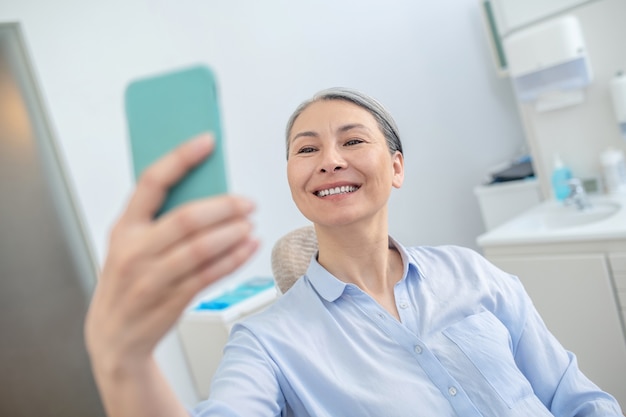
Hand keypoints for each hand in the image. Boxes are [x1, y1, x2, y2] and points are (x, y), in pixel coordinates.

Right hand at [85, 134, 258, 373]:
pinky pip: (209, 275)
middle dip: (223, 206)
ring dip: (233, 233)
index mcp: (124, 227)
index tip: (207, 141)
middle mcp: (134, 251)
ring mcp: (151, 279)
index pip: (151, 182)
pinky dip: (234, 259)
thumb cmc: (128, 279)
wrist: (114, 336)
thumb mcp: (129, 244)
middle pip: (186, 219)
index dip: (181, 158)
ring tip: (250, 223)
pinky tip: (249, 246)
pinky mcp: (170, 301)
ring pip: (201, 249)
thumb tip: (207, 187)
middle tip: (247, 201)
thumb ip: (159, 218)